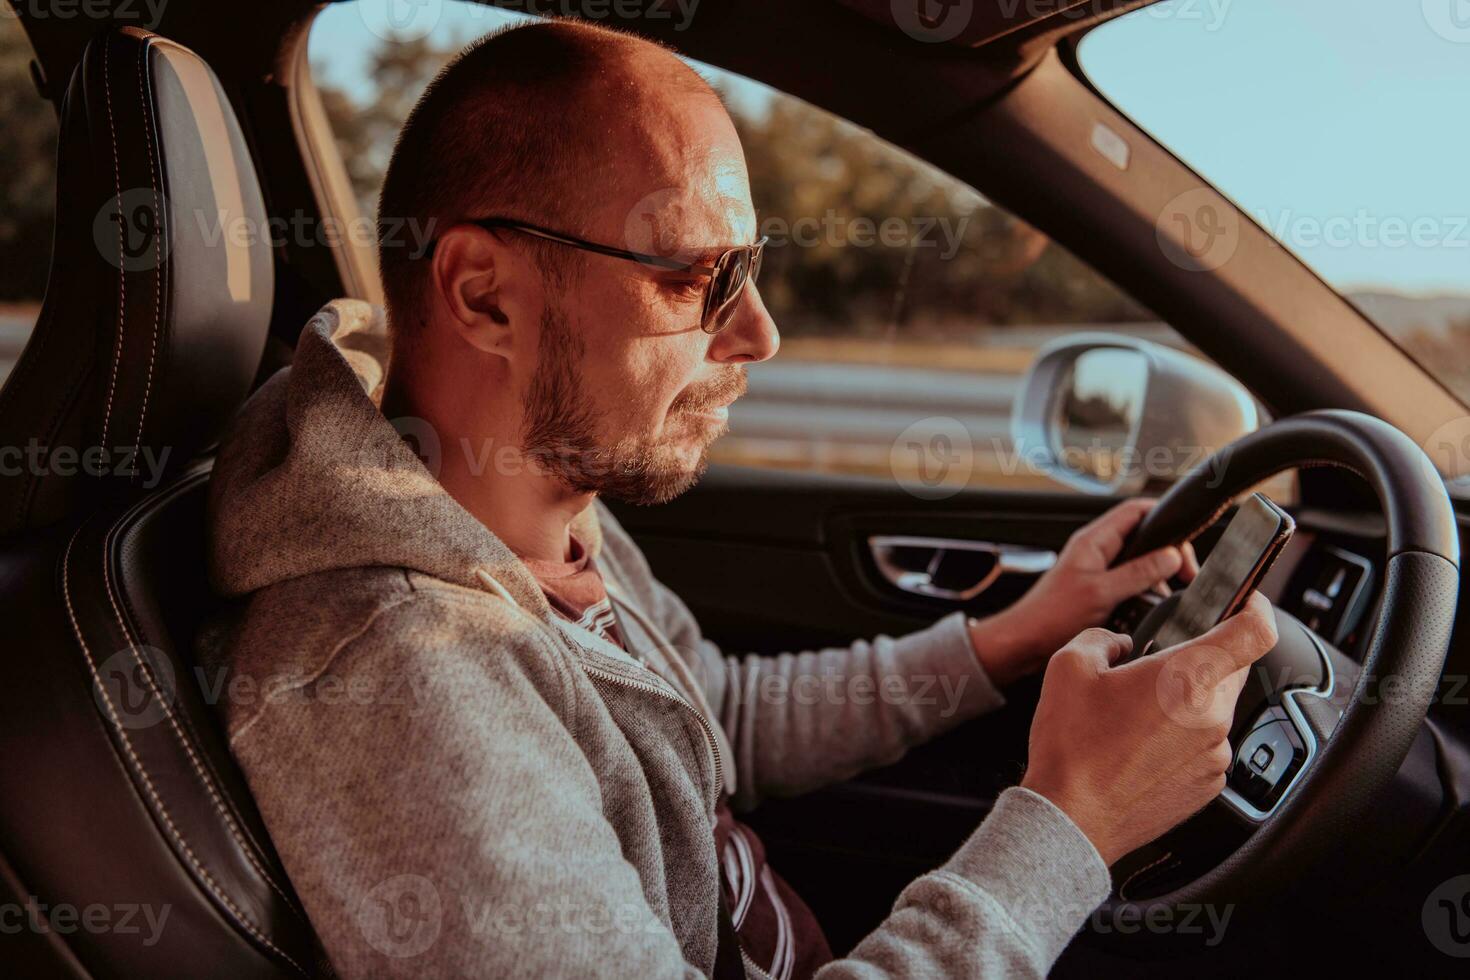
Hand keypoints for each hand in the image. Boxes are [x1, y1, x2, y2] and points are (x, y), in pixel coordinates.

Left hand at [968, 498, 1197, 685]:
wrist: (1023, 641)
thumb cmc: (1050, 615)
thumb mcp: (1101, 593)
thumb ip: (1138, 573)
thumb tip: (1172, 556)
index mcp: (1094, 540)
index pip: (1136, 510)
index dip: (1165, 517)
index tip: (1187, 540)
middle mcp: (1096, 550)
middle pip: (1144, 537)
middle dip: (1169, 553)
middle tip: (1186, 576)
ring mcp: (1097, 570)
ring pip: (1139, 562)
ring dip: (1158, 576)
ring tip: (1171, 594)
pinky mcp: (1097, 590)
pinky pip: (1130, 583)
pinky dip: (1145, 592)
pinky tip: (1152, 608)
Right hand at [1019, 592, 1277, 865]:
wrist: (1072, 818)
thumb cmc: (1072, 749)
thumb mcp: (1068, 667)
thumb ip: (1102, 638)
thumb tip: (1119, 643)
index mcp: (1186, 677)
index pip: (1255, 631)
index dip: (1257, 608)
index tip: (1246, 603)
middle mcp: (1212, 716)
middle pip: (1232, 669)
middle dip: (1201, 660)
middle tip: (1156, 669)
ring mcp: (1215, 754)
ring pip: (1216, 707)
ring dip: (1189, 701)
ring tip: (1138, 717)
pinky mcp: (1209, 783)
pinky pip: (1208, 744)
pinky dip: (1184, 737)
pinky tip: (1142, 746)